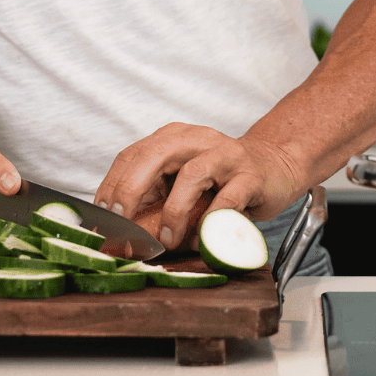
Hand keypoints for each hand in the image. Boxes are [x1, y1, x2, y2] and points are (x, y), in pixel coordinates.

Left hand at [94, 123, 300, 250]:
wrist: (274, 165)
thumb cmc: (220, 179)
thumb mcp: (180, 182)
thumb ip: (153, 197)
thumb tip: (117, 231)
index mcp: (171, 138)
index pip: (131, 155)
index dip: (111, 185)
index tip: (101, 217)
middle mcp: (195, 139)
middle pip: (154, 156)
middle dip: (131, 190)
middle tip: (122, 224)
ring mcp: (224, 154)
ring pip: (191, 174)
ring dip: (173, 211)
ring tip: (167, 238)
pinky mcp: (249, 174)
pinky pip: (227, 198)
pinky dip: (211, 221)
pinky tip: (202, 238)